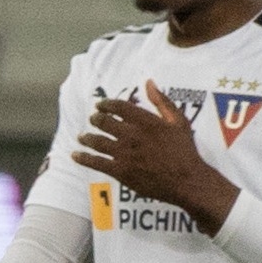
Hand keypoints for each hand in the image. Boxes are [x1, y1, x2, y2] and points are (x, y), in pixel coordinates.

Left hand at [74, 81, 235, 232]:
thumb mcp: (179, 121)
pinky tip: (75, 155)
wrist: (186, 180)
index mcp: (146, 121)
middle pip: (105, 123)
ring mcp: (125, 154)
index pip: (120, 107)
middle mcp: (133, 135)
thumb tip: (149, 82)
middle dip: (96, 119)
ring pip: (98, 142)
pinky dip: (84, 158)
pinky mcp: (121, 171)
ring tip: (81, 137)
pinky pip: (97, 162)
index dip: (106, 104)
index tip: (100, 105)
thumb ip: (162, 101)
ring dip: (87, 138)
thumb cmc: (185, 151)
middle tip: (92, 119)